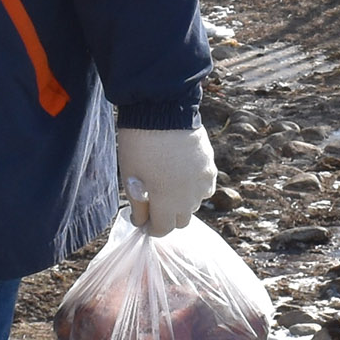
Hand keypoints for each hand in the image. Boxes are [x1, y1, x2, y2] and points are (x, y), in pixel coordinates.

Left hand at [115, 121, 217, 235]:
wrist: (161, 111)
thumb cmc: (139, 145)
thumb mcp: (130, 177)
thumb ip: (138, 204)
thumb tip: (141, 221)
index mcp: (167, 202)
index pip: (162, 229)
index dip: (150, 227)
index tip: (141, 218)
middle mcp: (189, 197)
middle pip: (181, 220)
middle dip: (167, 217)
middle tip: (153, 204)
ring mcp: (202, 182)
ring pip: (195, 205)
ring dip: (182, 203)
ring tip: (169, 188)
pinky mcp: (209, 167)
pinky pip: (206, 188)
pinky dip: (196, 189)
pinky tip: (184, 178)